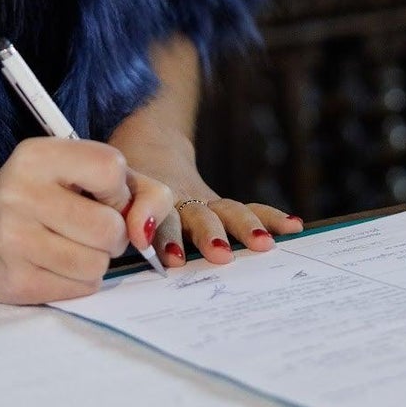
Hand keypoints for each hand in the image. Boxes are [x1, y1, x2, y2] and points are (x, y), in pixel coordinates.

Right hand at [0, 138, 174, 304]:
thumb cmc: (46, 196)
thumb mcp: (87, 174)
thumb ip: (142, 191)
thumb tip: (146, 232)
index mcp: (37, 156)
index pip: (110, 169)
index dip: (119, 190)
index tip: (103, 196)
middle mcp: (18, 193)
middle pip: (109, 227)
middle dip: (114, 234)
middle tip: (92, 228)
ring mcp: (11, 240)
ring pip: (97, 264)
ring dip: (97, 260)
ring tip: (73, 247)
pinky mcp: (12, 281)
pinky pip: (79, 289)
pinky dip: (79, 281)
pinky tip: (56, 265)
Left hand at [108, 109, 303, 268]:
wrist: (145, 148)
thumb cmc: (122, 188)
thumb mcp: (111, 197)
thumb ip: (117, 220)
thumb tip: (111, 249)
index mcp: (148, 201)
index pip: (155, 217)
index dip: (161, 234)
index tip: (167, 258)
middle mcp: (179, 200)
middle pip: (195, 215)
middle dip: (208, 234)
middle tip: (220, 253)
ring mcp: (202, 201)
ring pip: (225, 211)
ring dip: (244, 227)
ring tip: (263, 245)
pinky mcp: (217, 204)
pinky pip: (246, 209)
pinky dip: (269, 217)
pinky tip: (294, 226)